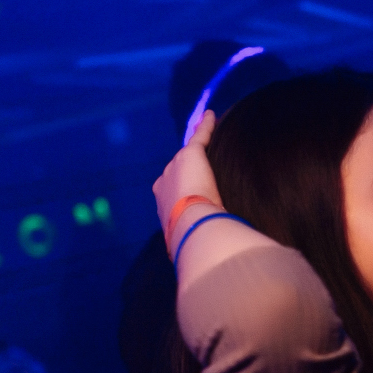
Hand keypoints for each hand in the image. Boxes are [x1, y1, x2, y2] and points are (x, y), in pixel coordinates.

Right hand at [152, 109, 223, 244]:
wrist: (192, 226)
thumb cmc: (190, 236)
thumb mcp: (184, 238)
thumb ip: (188, 236)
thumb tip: (188, 256)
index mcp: (162, 202)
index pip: (172, 192)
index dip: (183, 192)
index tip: (192, 196)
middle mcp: (164, 181)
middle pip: (178, 171)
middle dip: (188, 170)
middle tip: (203, 170)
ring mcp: (175, 166)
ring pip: (189, 153)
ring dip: (198, 144)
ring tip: (207, 135)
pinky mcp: (190, 155)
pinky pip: (200, 136)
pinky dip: (205, 126)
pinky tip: (211, 115)